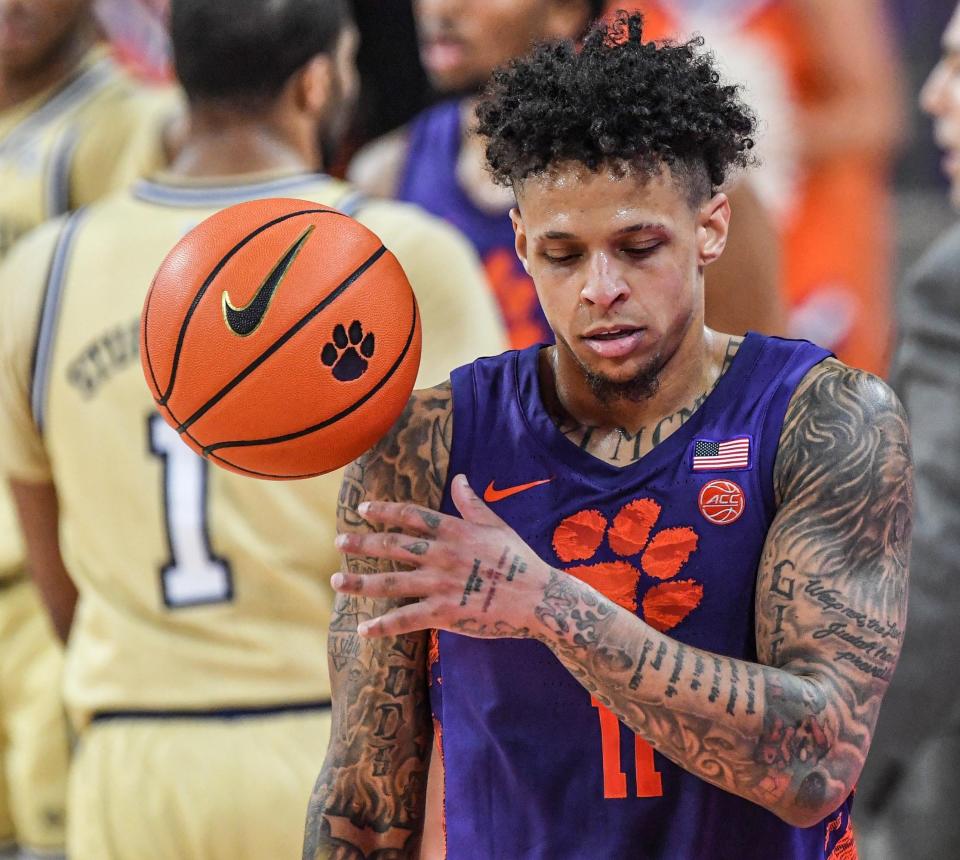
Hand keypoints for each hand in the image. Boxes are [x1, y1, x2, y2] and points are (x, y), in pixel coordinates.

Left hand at [331, 474, 553, 638]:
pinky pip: (406, 619)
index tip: (362, 509)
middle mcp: (442, 555)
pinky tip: (363, 628)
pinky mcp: (444, 613)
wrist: (538, 599)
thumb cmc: (520, 560)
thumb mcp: (497, 525)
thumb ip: (472, 503)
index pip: (411, 516)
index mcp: (454, 531)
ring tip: (336, 581)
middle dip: (362, 543)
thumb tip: (459, 478)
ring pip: (391, 582)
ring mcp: (440, 584)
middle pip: (392, 546)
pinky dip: (382, 625)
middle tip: (338, 542)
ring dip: (360, 582)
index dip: (384, 511)